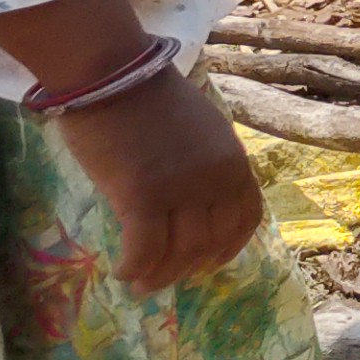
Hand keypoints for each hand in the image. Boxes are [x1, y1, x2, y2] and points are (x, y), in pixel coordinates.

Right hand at [54, 71, 262, 292]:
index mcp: (235, 161)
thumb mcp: (200, 132)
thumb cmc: (148, 100)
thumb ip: (205, 166)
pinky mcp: (143, 196)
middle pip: (212, 240)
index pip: (247, 217)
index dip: (229, 247)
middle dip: (189, 267)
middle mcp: (217, 178)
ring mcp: (182, 188)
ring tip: (141, 284)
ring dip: (160, 276)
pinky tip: (122, 272)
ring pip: (180, 251)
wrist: (112, 75)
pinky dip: (134, 268)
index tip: (209, 263)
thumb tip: (192, 207)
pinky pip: (144, 249)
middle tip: (166, 279)